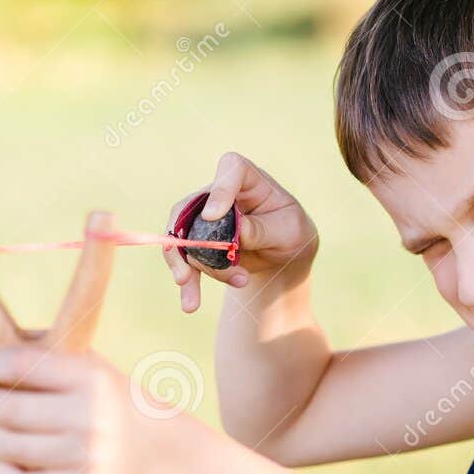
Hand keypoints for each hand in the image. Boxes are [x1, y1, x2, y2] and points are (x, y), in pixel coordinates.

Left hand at [0, 346, 184, 473]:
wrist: (148, 446)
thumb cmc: (101, 397)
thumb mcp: (85, 363)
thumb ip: (40, 351)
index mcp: (90, 377)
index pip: (22, 366)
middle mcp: (91, 416)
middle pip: (7, 409)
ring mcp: (86, 456)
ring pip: (6, 446)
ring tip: (3, 432)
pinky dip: (2, 472)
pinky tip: (9, 462)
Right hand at [163, 151, 319, 312]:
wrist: (283, 254)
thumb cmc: (290, 231)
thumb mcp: (286, 231)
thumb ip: (260, 230)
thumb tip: (234, 233)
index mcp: (249, 179)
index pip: (231, 169)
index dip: (219, 190)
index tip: (213, 216)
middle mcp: (220, 193)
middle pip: (191, 208)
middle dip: (185, 240)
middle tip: (187, 269)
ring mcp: (204, 218)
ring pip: (184, 239)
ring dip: (191, 268)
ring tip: (207, 292)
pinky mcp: (199, 241)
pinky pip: (186, 259)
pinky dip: (189, 282)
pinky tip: (190, 304)